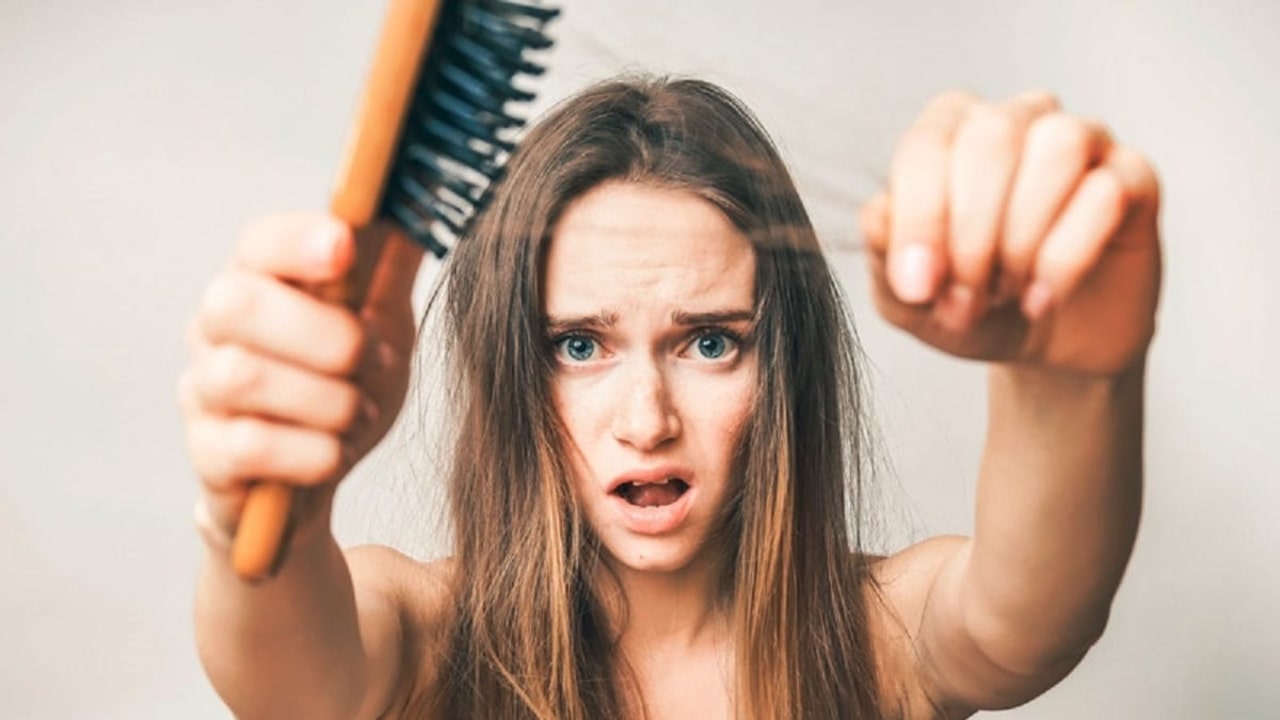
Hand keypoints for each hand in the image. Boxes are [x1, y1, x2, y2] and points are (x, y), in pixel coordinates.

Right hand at [179, 214, 423, 531]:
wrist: (317, 481)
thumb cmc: (346, 386)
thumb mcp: (384, 326)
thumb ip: (392, 272)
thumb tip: (416, 206)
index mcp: (260, 283)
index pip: (258, 244)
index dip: (297, 241)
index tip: (345, 248)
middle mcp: (215, 330)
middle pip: (235, 304)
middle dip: (323, 333)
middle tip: (375, 358)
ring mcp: (202, 391)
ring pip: (242, 377)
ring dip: (326, 399)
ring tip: (362, 412)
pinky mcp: (207, 454)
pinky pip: (248, 446)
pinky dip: (311, 451)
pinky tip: (337, 453)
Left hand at [860, 90, 1161, 374]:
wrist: (1042, 349)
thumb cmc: (971, 308)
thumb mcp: (909, 299)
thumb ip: (884, 255)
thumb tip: (877, 216)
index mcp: (948, 133)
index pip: (928, 143)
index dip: (920, 217)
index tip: (919, 286)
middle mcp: (1015, 120)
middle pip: (992, 135)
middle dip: (973, 231)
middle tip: (966, 298)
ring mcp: (1081, 140)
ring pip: (1058, 146)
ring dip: (1023, 235)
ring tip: (1006, 292)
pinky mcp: (1133, 177)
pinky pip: (1107, 190)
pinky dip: (1066, 256)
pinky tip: (1042, 298)